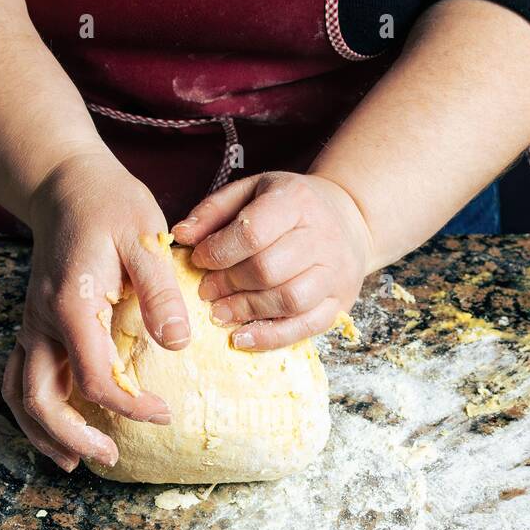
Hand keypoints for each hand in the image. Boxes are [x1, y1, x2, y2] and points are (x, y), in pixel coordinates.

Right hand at [2, 148, 188, 471]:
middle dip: (72, 437)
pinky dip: (33, 411)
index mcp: (71, 305)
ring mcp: (32, 326)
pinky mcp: (34, 326)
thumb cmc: (110, 206)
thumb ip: (160, 291)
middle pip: (40, 399)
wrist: (66, 184)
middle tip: (110, 456)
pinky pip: (19, 378)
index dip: (130, 406)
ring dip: (43, 433)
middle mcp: (41, 322)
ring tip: (74, 460)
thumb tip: (178, 344)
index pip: (94, 379)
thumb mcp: (145, 238)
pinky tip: (58, 428)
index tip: (165, 412)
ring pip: (19, 394)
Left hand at [171, 171, 373, 349]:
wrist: (348, 218)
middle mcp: (322, 236)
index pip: (253, 232)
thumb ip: (213, 211)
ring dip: (246, 311)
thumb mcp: (252, 192)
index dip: (218, 252)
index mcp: (297, 201)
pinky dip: (270, 338)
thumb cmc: (290, 206)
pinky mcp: (340, 302)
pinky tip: (241, 337)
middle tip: (206, 291)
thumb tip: (180, 235)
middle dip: (228, 284)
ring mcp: (335, 272)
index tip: (198, 260)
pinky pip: (306, 327)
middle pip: (268, 270)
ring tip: (218, 313)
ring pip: (288, 301)